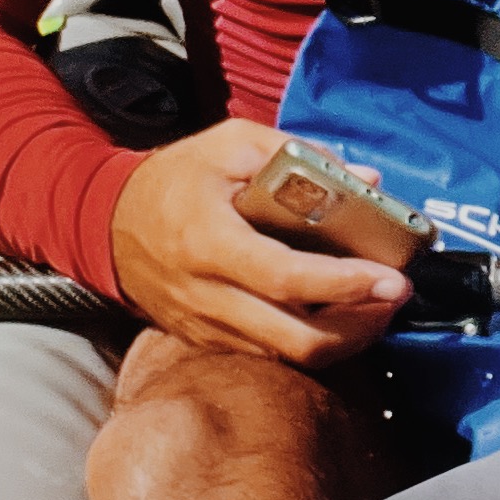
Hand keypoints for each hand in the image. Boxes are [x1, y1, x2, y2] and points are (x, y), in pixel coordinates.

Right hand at [107, 119, 413, 365]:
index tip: (390, 278)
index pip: (286, 278)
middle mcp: (207, 295)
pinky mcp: (207, 341)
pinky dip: (310, 343)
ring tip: (377, 309)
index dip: (344, 284)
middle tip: (394, 298)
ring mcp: (206, 327)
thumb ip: (297, 154)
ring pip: (286, 356)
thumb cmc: (173, 179)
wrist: (105, 224)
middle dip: (359, 326)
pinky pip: (268, 355)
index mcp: (210, 243)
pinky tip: (338, 318)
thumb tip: (365, 177)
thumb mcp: (230, 144)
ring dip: (342, 340)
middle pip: (295, 338)